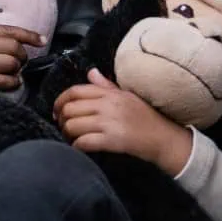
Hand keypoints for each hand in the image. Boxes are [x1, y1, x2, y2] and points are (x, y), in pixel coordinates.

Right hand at [0, 24, 43, 89]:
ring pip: (10, 64)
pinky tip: (11, 83)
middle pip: (12, 47)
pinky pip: (3, 80)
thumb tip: (22, 42)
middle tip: (20, 63)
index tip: (41, 40)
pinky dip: (12, 82)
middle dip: (22, 56)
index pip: (7, 30)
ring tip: (14, 74)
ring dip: (17, 70)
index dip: (28, 35)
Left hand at [55, 69, 192, 174]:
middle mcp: (107, 105)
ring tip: (72, 139)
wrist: (164, 138)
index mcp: (110, 93)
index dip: (60, 101)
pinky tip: (80, 148)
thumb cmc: (146, 118)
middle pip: (69, 109)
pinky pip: (83, 142)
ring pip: (72, 126)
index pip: (75, 91)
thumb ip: (106, 86)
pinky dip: (77, 146)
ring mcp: (109, 122)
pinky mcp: (112, 140)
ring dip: (67, 134)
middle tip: (64, 128)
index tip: (57, 111)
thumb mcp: (127, 96)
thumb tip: (90, 72)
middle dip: (61, 120)